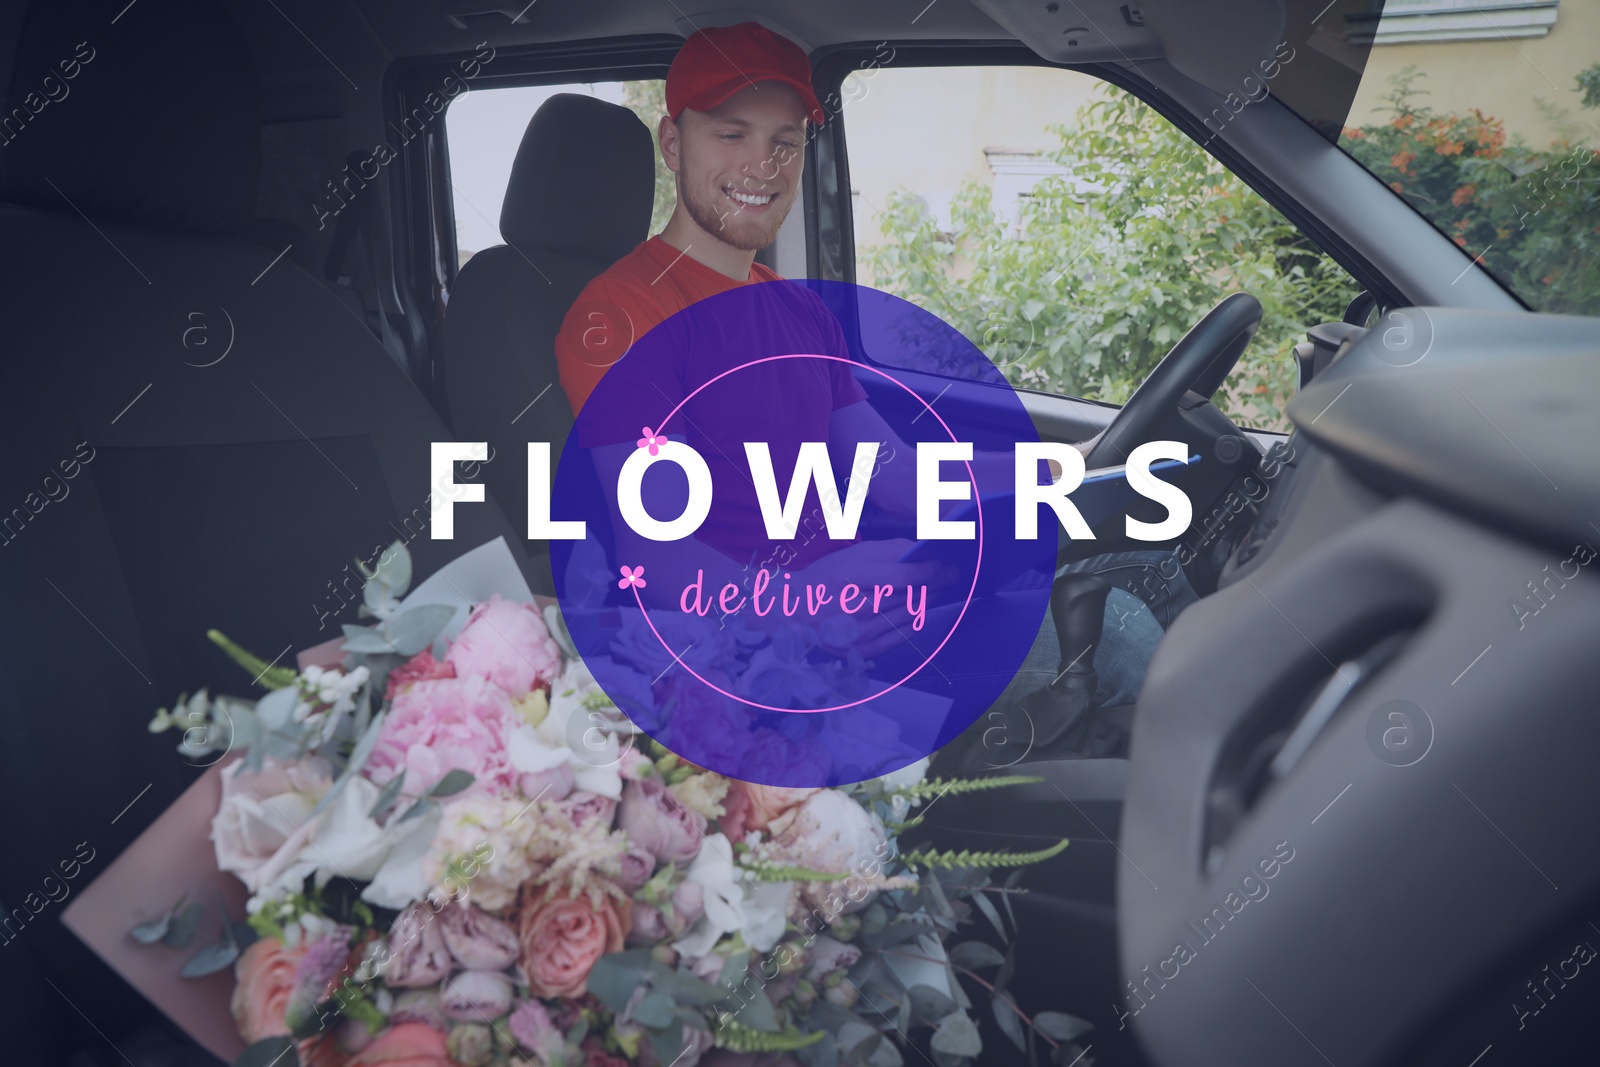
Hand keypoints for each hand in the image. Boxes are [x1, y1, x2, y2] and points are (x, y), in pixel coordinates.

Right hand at [795, 539, 954, 658]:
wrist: (792, 613)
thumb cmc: (824, 579)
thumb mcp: (851, 555)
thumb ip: (887, 551)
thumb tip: (921, 552)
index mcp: (849, 578)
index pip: (903, 577)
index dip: (930, 570)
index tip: (943, 564)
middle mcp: (854, 608)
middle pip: (910, 596)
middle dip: (936, 584)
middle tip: (950, 574)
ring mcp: (859, 633)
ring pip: (909, 616)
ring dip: (928, 601)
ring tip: (938, 589)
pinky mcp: (863, 650)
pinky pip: (901, 636)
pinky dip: (914, 621)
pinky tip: (919, 609)